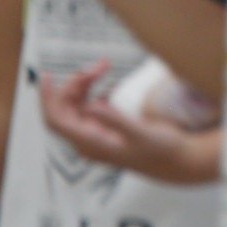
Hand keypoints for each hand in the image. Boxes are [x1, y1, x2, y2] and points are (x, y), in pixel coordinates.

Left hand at [39, 61, 222, 184]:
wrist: (178, 161)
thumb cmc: (162, 150)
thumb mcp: (140, 134)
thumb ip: (114, 120)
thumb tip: (89, 106)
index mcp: (91, 144)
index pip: (57, 120)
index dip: (48, 99)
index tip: (48, 76)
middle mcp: (89, 139)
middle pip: (67, 108)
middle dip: (76, 84)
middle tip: (100, 65)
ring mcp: (97, 133)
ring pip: (78, 104)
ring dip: (85, 84)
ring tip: (104, 65)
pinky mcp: (107, 128)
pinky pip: (91, 105)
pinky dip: (94, 89)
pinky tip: (106, 80)